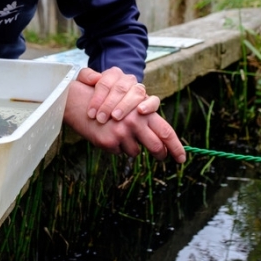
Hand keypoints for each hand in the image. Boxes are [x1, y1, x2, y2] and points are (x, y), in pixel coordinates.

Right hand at [64, 76, 186, 161]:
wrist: (79, 101)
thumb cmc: (106, 102)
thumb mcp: (128, 105)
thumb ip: (144, 118)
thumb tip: (161, 140)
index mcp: (143, 111)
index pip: (166, 131)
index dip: (176, 147)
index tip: (181, 158)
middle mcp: (135, 121)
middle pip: (156, 146)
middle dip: (162, 154)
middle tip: (163, 158)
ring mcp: (121, 133)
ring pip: (136, 151)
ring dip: (131, 147)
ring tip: (119, 135)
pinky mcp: (109, 142)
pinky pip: (118, 153)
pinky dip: (115, 147)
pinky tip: (106, 135)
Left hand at [77, 66, 160, 123]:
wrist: (110, 104)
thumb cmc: (97, 96)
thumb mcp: (86, 83)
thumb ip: (86, 76)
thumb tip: (95, 78)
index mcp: (113, 74)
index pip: (105, 83)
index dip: (97, 98)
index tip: (91, 113)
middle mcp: (128, 80)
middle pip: (120, 88)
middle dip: (109, 104)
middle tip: (101, 118)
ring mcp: (139, 89)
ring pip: (136, 93)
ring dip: (125, 106)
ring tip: (115, 117)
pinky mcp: (150, 100)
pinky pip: (154, 100)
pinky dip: (149, 105)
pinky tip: (140, 111)